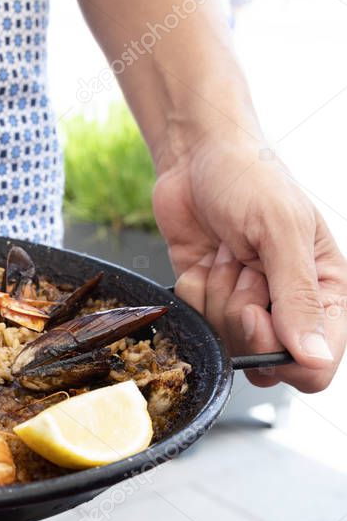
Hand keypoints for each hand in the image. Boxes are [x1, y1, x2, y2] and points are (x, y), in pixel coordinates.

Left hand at [154, 137, 346, 391]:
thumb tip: (315, 358)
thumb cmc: (250, 179)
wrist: (195, 157)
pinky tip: (205, 257)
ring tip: (227, 253)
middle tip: (243, 267)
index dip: (283, 353)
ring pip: (226, 341)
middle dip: (243, 315)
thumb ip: (298, 297)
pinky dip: (194, 288)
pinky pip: (196, 318)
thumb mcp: (282, 232)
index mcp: (327, 291)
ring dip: (218, 296)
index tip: (259, 314)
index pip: (316, 363)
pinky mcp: (207, 298)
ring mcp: (245, 304)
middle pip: (264, 359)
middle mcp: (287, 305)